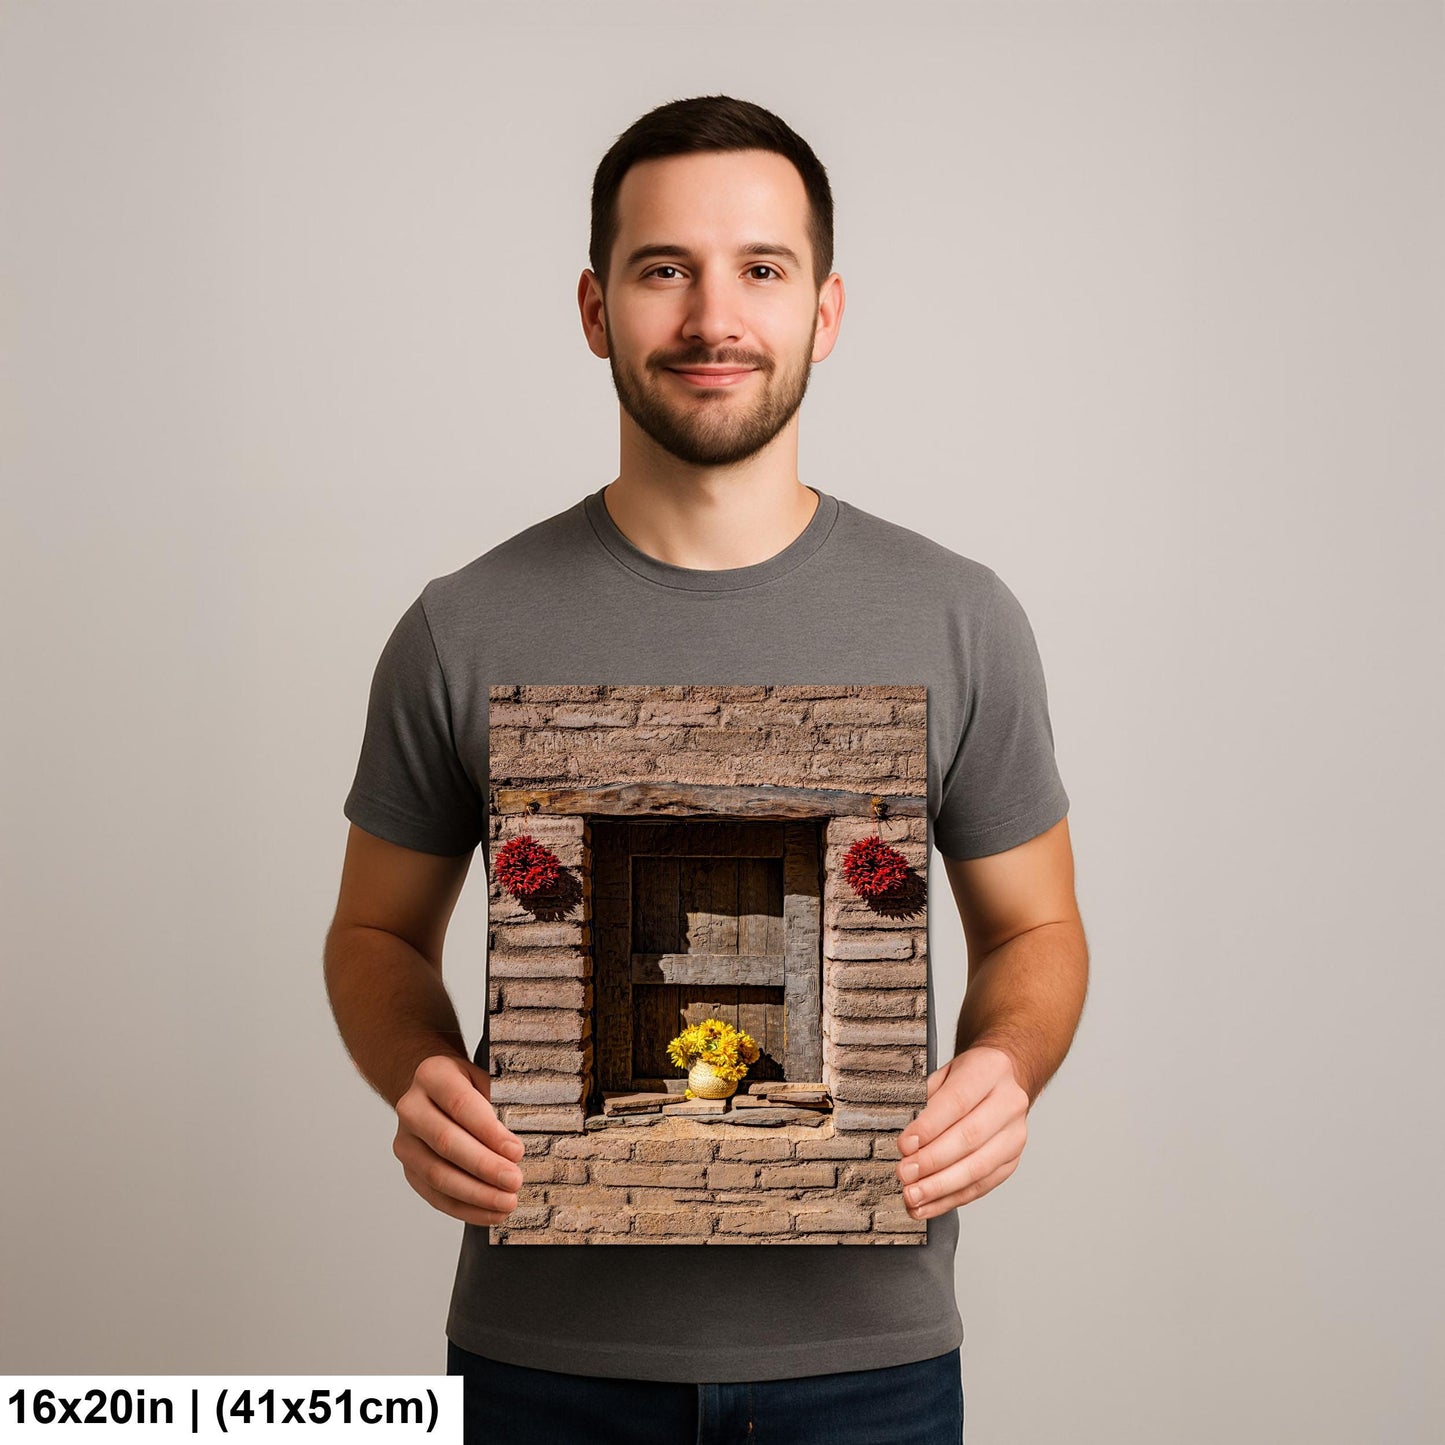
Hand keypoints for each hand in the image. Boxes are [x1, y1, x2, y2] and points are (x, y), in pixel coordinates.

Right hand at [393, 1054, 526, 1225]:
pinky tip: (490, 1213)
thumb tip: (514, 1145)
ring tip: (507, 1202)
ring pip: (437, 1174)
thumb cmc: (465, 1085)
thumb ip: (498, 1100)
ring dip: (476, 1194)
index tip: (517, 1152)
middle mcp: (411, 1108)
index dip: (489, 1132)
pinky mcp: (408, 1169)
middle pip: (446, 1142)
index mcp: (432, 1075)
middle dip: (484, 1166)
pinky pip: (434, 1195)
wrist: (431, 1091)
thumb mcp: (483, 1077)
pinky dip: (464, 1208)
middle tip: (515, 1181)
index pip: (461, 1105)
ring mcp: (405, 1141)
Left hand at [894, 1045, 1028, 1217]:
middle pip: (969, 1138)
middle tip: (905, 1174)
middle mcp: (1009, 1103)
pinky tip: (929, 1205)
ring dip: (941, 1187)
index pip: (958, 1102)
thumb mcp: (945, 1072)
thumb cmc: (969, 1077)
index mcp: (989, 1071)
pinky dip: (952, 1198)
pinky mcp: (1012, 1160)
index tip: (904, 1145)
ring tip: (913, 1196)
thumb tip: (908, 1139)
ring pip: (978, 1168)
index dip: (929, 1127)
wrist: (1003, 1079)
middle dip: (932, 1161)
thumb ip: (926, 1099)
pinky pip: (982, 1186)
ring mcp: (1015, 1135)